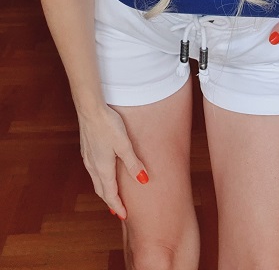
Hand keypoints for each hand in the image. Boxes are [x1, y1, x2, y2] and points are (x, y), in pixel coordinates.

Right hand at [77, 104, 148, 218]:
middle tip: (118, 210)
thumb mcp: (124, 144)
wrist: (90, 109)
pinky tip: (103, 174)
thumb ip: (133, 163)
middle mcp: (93, 166)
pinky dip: (99, 179)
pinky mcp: (86, 149)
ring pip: (96, 180)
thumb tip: (144, 180)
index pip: (110, 194)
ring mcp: (88, 158)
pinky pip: (93, 171)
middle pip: (101, 190)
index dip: (117, 206)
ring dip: (104, 190)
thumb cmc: (108, 125)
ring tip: (112, 195)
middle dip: (110, 201)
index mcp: (103, 168)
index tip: (123, 216)